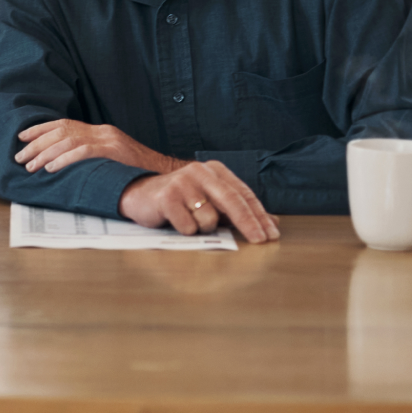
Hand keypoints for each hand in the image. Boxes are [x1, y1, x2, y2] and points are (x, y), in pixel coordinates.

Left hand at [16, 119, 182, 173]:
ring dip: (45, 153)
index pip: (65, 124)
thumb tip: (63, 164)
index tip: (22, 137)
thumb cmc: (138, 172)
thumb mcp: (113, 159)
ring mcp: (110, 140)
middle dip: (37, 143)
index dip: (40, 129)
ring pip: (68, 140)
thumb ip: (92, 156)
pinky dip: (64, 159)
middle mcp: (103, 131)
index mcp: (101, 131)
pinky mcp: (114, 151)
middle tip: (19, 156)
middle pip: (62, 131)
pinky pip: (83, 152)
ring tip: (30, 166)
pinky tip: (51, 168)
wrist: (167, 175)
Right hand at [117, 161, 279, 242]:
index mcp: (215, 171)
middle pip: (232, 201)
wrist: (138, 195)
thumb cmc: (180, 201)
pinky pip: (188, 225)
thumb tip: (272, 222)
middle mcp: (200, 172)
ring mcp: (182, 183)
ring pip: (209, 218)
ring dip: (203, 228)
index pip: (244, 194)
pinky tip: (176, 221)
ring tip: (190, 221)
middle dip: (249, 223)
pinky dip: (186, 230)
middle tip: (261, 241)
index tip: (271, 234)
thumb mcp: (211, 200)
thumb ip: (238, 209)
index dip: (259, 216)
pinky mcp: (166, 197)